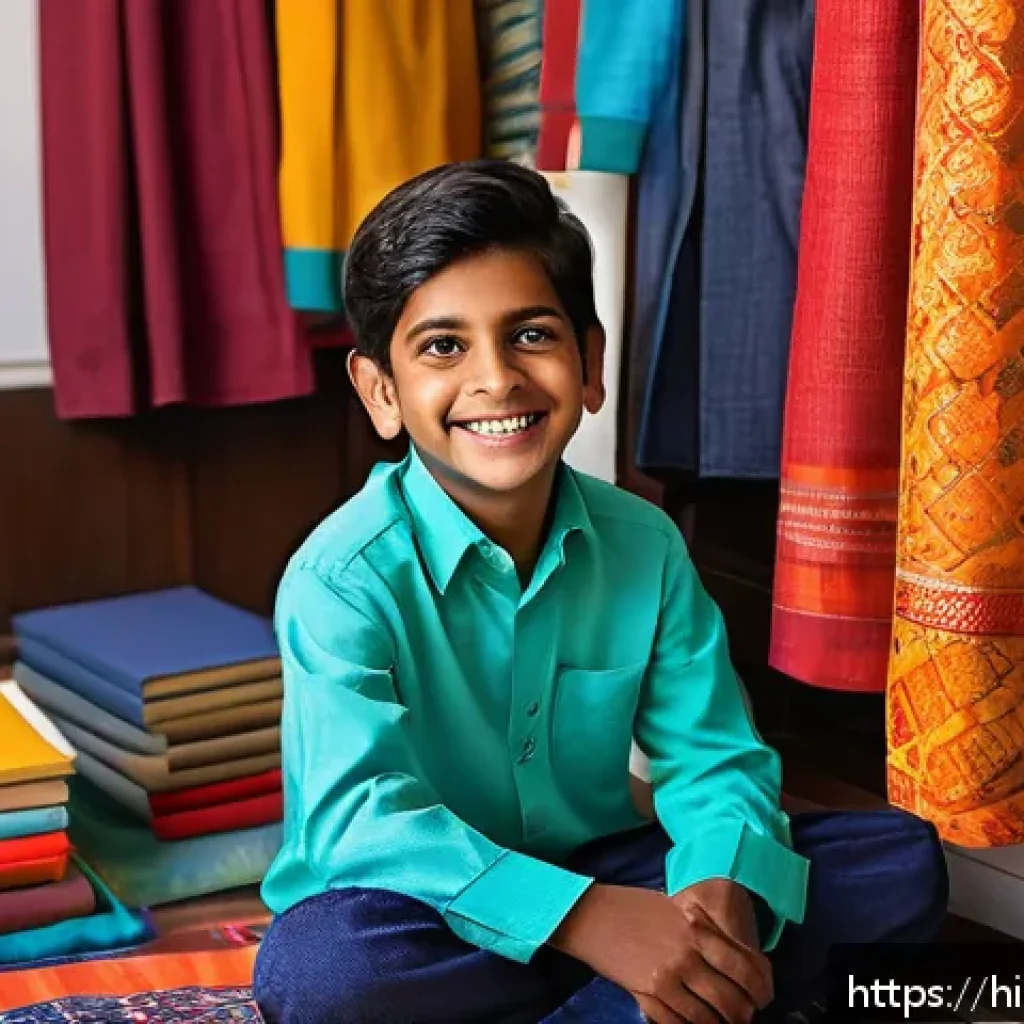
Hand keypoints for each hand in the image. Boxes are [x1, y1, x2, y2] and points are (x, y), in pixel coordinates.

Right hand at [549, 883, 772, 1023]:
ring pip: (708, 1018)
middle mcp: (687, 955)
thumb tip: (735, 956)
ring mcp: (668, 978)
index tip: (762, 995)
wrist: (591, 916)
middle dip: (742, 1013)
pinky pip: (680, 1023)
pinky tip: (696, 1023)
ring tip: (721, 1023)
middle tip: (744, 1015)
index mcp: (697, 928)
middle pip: (731, 998)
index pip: (744, 965)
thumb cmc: (633, 907)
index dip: (759, 987)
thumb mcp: (675, 908)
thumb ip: (704, 929)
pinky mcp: (649, 995)